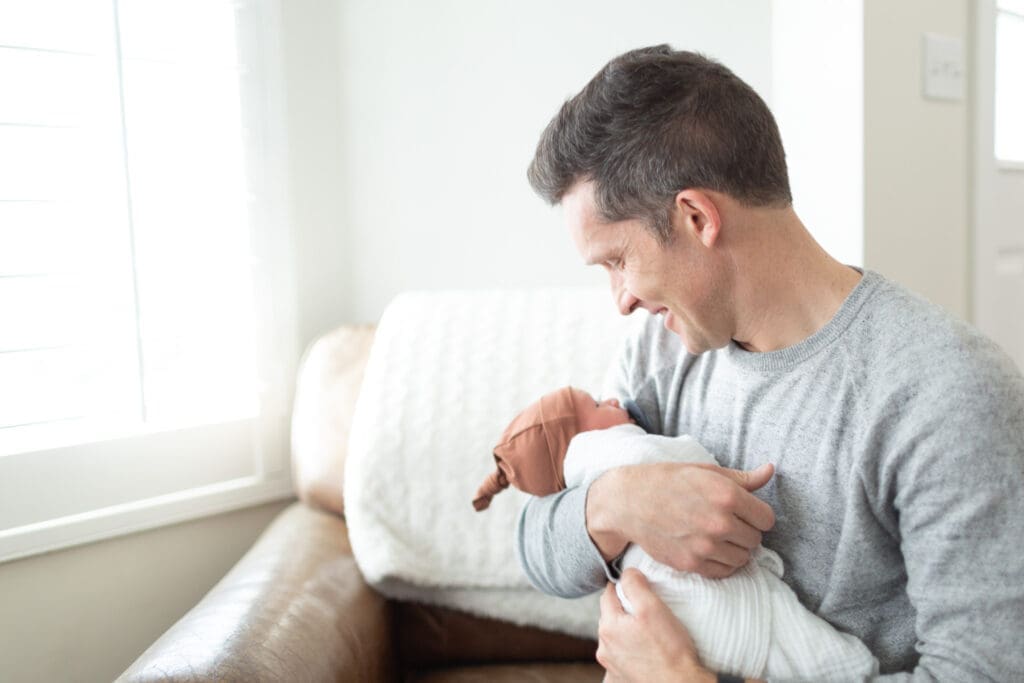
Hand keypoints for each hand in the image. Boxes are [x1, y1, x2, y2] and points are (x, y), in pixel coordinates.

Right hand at [587, 462, 774, 577]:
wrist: (629, 502)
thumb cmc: (668, 481)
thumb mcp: (705, 471)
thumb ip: (742, 478)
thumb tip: (771, 470)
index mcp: (726, 495)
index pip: (767, 519)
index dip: (757, 514)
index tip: (743, 512)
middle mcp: (719, 523)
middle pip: (756, 540)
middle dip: (745, 531)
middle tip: (726, 522)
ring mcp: (705, 546)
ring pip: (743, 558)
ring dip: (735, 549)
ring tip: (717, 536)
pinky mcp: (691, 564)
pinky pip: (724, 572)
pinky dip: (721, 563)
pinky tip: (709, 548)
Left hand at [597, 568, 713, 682]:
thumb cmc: (670, 650)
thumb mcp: (653, 607)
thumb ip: (635, 585)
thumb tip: (627, 573)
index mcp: (608, 626)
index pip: (608, 593)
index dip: (624, 586)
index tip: (639, 586)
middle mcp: (604, 646)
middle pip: (611, 615)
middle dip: (625, 608)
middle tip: (648, 608)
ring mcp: (611, 663)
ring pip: (616, 635)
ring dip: (628, 629)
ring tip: (650, 630)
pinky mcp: (621, 675)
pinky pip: (623, 653)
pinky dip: (631, 647)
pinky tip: (647, 648)